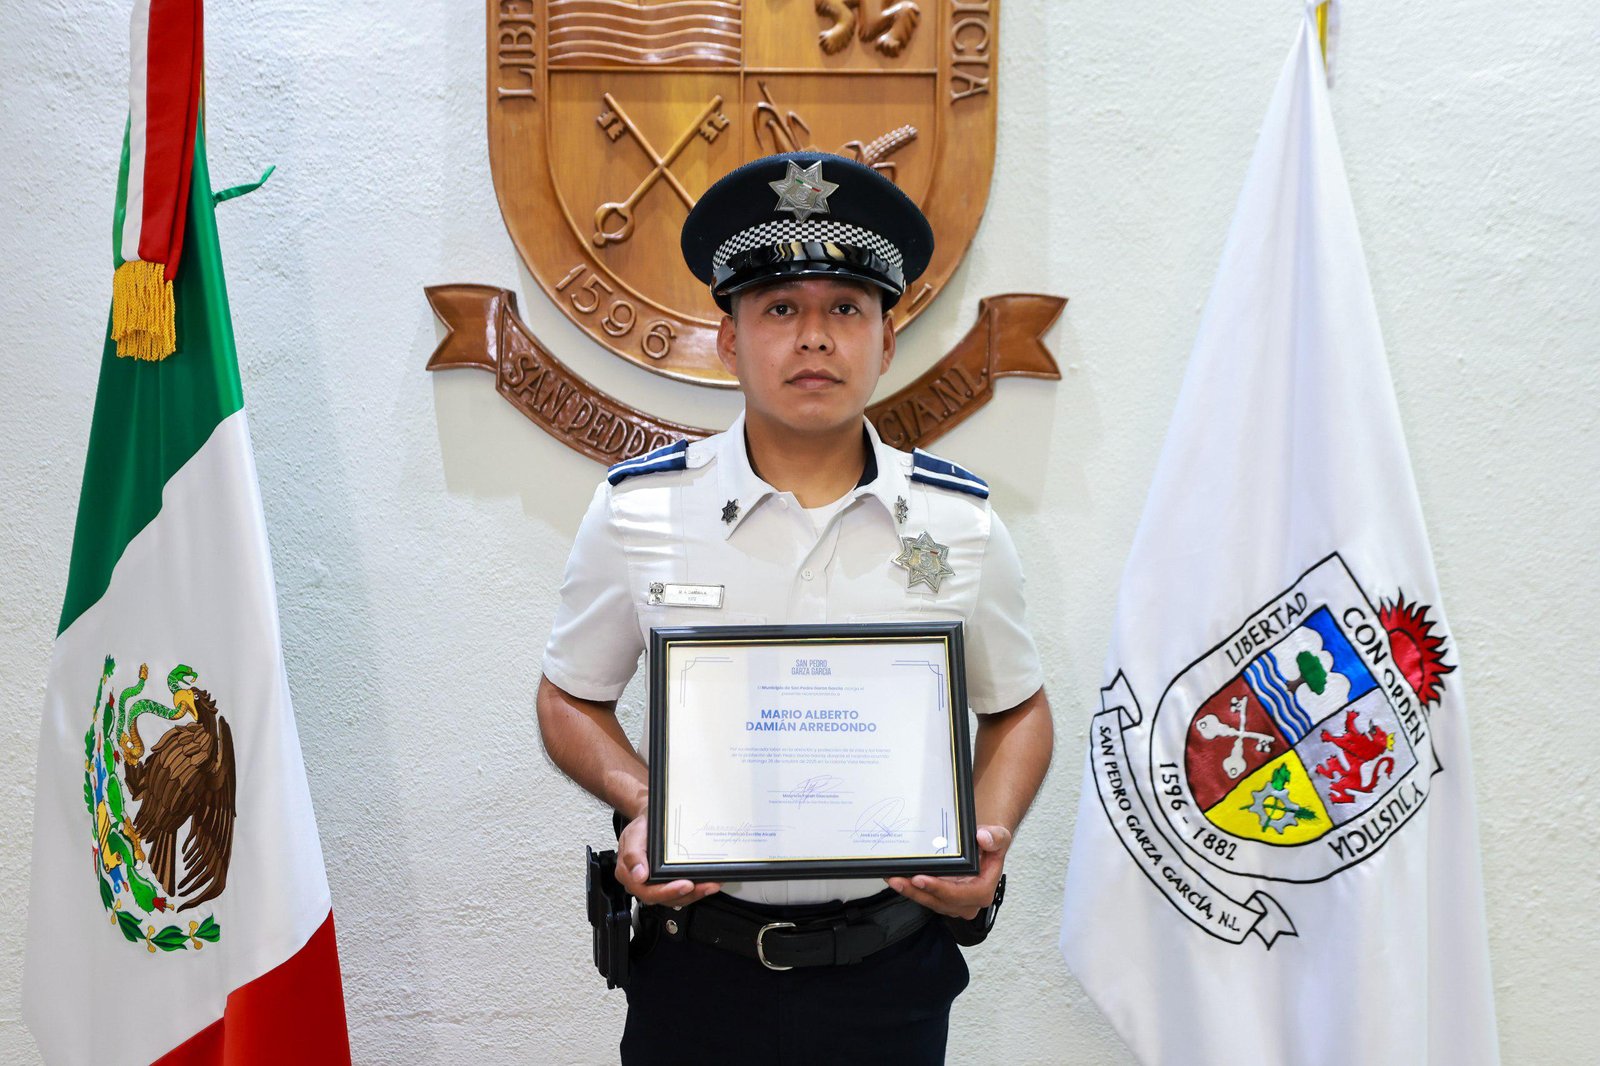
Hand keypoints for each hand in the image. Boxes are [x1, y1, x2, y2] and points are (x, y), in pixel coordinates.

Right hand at [614, 810, 721, 907]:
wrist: (649, 821)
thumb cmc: (641, 828)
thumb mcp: (633, 834)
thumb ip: (633, 854)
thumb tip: (638, 875)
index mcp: (630, 875)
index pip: (648, 892)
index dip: (667, 892)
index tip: (685, 885)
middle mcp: (643, 884)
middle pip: (665, 898)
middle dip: (687, 894)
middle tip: (704, 886)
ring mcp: (656, 885)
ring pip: (676, 898)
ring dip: (695, 894)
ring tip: (711, 885)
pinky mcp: (668, 882)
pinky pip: (682, 891)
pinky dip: (696, 888)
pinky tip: (708, 882)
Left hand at [884, 825, 1009, 919]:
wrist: (984, 846)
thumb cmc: (991, 845)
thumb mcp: (999, 837)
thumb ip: (994, 838)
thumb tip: (983, 838)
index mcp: (983, 891)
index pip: (959, 895)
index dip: (939, 889)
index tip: (920, 879)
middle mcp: (968, 902)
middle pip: (939, 902)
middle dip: (917, 892)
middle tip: (899, 879)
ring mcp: (953, 902)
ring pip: (929, 901)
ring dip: (910, 892)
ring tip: (893, 878)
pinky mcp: (941, 898)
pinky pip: (924, 896)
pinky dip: (910, 888)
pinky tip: (897, 878)